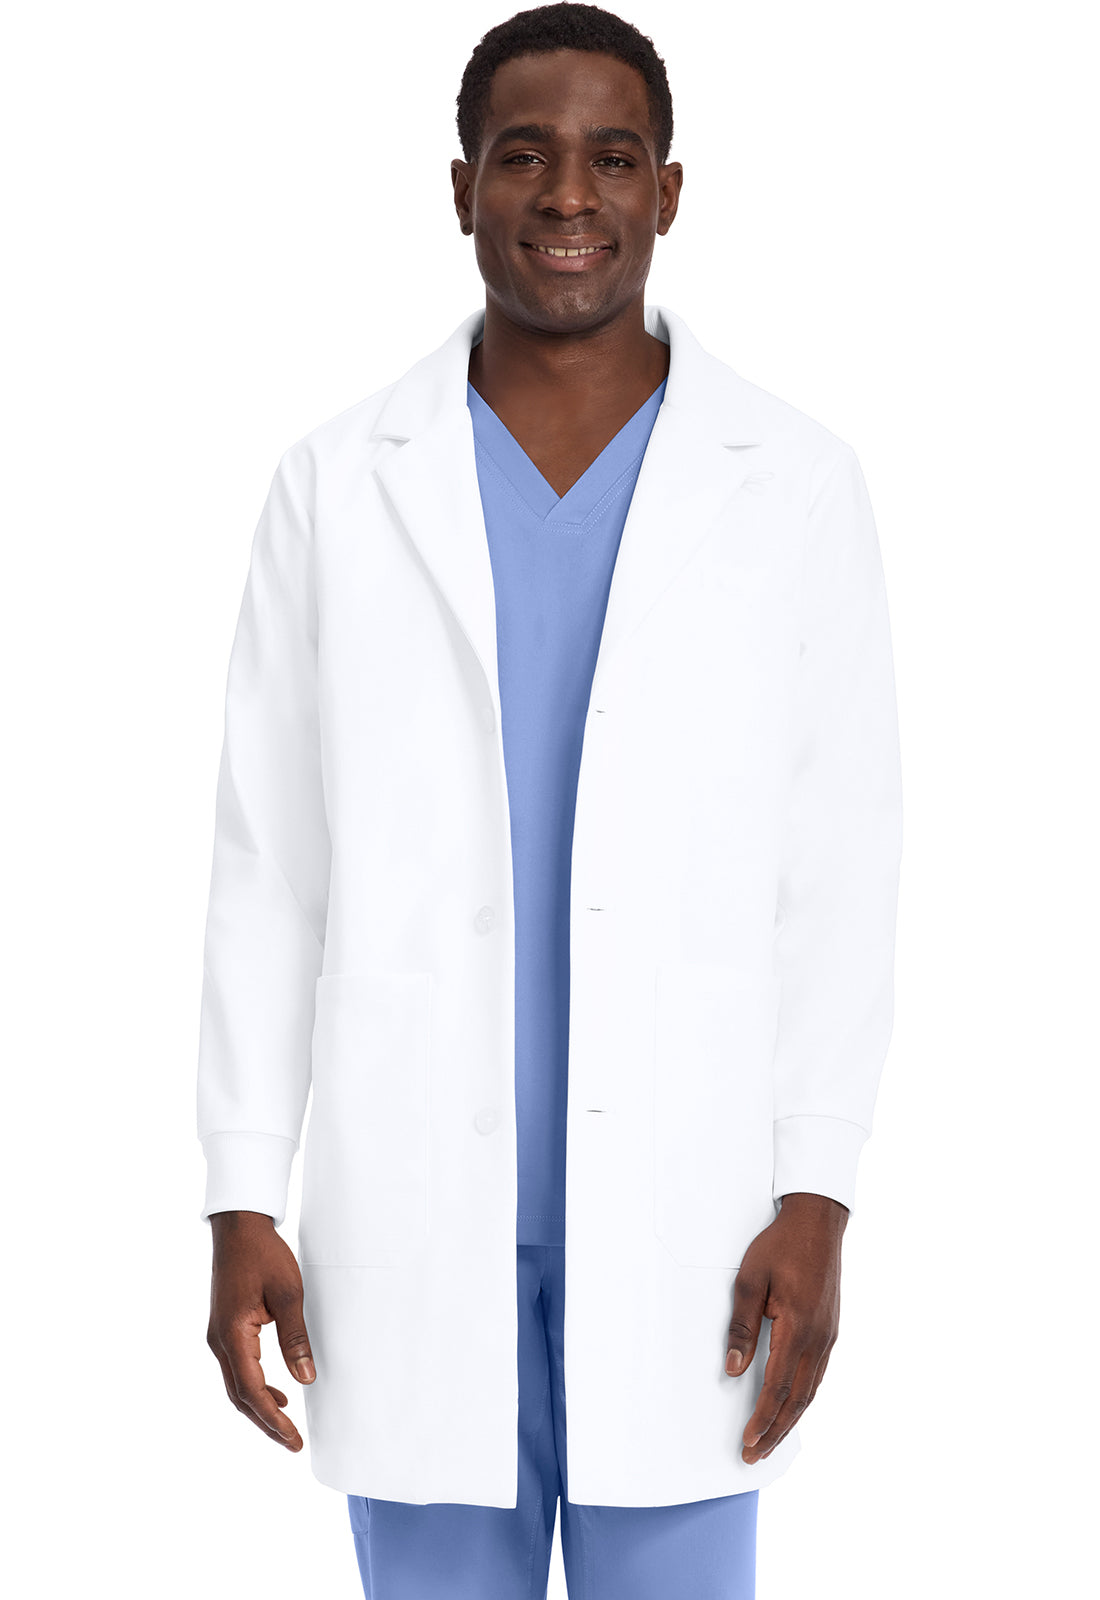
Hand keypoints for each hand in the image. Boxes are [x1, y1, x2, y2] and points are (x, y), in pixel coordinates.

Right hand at [206, 1210, 315, 1450]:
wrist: (238, 1227)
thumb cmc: (263, 1254)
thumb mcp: (288, 1294)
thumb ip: (295, 1338)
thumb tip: (306, 1377)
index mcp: (232, 1335)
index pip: (252, 1390)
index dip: (273, 1419)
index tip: (294, 1439)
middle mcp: (219, 1341)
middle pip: (240, 1396)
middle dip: (265, 1422)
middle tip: (292, 1443)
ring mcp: (218, 1336)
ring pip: (236, 1385)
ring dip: (259, 1406)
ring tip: (286, 1424)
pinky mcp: (224, 1329)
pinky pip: (237, 1368)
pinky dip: (254, 1386)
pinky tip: (276, 1391)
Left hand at [724, 1191, 846, 1463]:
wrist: (818, 1222)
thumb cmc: (780, 1246)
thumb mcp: (750, 1279)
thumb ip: (741, 1324)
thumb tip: (732, 1367)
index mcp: (798, 1328)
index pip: (778, 1387)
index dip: (763, 1419)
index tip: (748, 1442)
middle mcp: (819, 1339)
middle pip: (797, 1399)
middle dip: (775, 1432)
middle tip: (754, 1456)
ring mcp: (828, 1336)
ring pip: (811, 1391)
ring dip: (790, 1420)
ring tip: (770, 1442)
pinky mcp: (831, 1330)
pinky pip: (818, 1376)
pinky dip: (803, 1399)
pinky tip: (792, 1408)